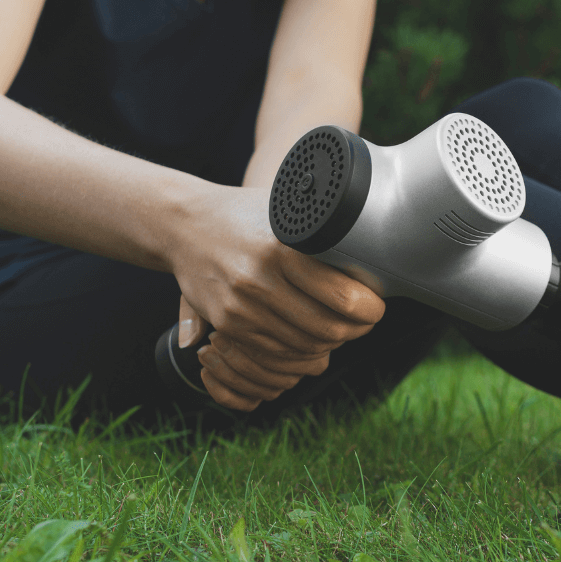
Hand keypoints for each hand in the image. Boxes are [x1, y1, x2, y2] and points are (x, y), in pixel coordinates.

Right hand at [170, 184, 384, 410]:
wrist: (183, 224)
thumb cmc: (245, 213)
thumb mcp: (285, 209)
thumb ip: (323, 229)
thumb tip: (371, 246)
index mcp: (282, 248)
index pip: (343, 296)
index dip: (369, 308)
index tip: (377, 305)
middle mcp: (260, 279)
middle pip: (327, 327)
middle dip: (355, 330)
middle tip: (365, 321)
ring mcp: (242, 306)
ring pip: (304, 345)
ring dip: (330, 343)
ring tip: (342, 329)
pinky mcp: (228, 324)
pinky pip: (276, 352)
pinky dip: (300, 351)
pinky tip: (312, 338)